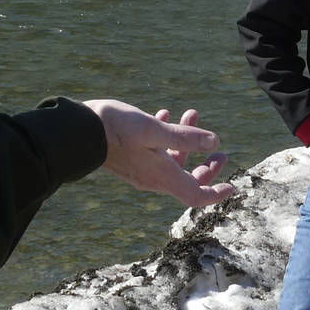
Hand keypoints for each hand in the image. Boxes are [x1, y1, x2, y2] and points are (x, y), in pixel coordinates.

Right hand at [83, 101, 235, 206]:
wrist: (76, 131)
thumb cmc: (115, 129)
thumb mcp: (153, 130)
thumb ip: (185, 137)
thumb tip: (215, 143)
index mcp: (161, 176)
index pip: (195, 196)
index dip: (216, 193)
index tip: (233, 185)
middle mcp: (152, 178)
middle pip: (187, 181)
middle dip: (206, 165)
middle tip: (219, 149)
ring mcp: (140, 170)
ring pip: (171, 161)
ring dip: (185, 141)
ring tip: (192, 113)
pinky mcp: (129, 159)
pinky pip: (154, 153)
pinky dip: (166, 137)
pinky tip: (164, 114)